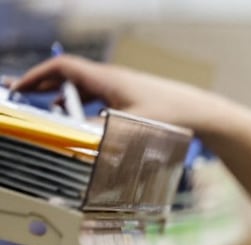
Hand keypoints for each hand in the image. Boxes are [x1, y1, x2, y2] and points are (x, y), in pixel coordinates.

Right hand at [7, 55, 217, 130]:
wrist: (200, 111)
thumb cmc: (171, 114)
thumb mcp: (132, 126)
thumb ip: (102, 133)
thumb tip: (77, 139)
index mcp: (106, 79)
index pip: (62, 69)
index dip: (38, 76)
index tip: (20, 86)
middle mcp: (111, 80)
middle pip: (68, 76)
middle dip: (44, 85)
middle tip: (22, 94)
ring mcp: (121, 88)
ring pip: (83, 88)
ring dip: (64, 97)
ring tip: (48, 109)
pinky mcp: (131, 98)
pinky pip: (98, 97)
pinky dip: (84, 105)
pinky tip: (83, 119)